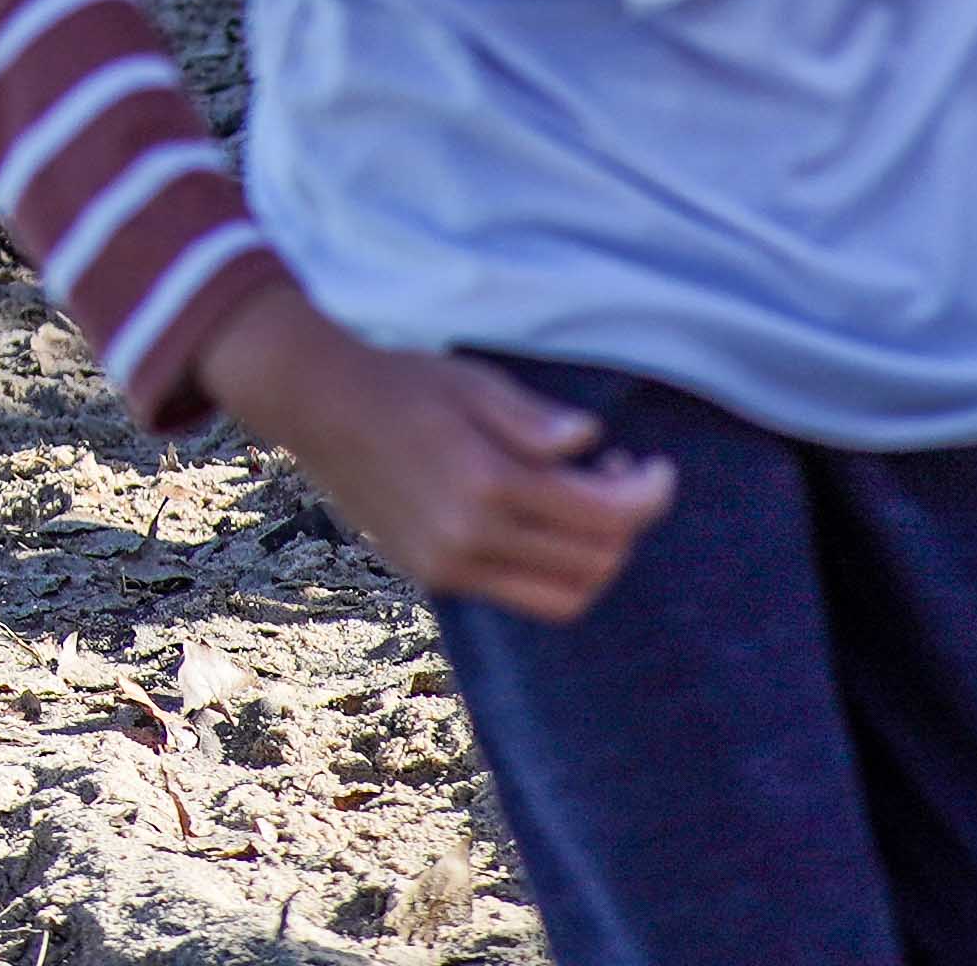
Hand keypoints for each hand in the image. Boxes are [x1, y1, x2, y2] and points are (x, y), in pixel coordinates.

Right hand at [195, 287, 678, 623]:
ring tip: (585, 508)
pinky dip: (550, 569)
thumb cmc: (402, 382)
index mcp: (487, 483)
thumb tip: (591, 442)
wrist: (318, 405)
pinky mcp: (435, 575)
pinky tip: (540, 522)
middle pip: (594, 562)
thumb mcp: (474, 383)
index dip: (649, 495)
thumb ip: (537, 421)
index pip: (604, 516)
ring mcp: (450, 564)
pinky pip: (521, 594)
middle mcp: (471, 537)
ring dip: (595, 559)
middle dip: (626, 524)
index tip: (658, 469)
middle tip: (619, 477)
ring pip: (564, 595)